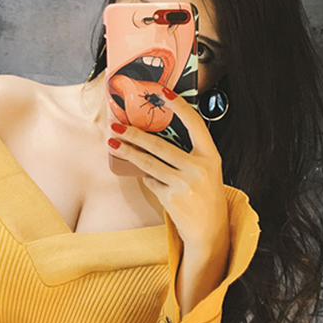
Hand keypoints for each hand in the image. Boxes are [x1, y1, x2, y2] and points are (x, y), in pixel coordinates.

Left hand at [109, 88, 229, 312]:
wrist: (209, 231)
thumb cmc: (205, 195)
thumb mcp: (205, 171)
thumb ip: (188, 154)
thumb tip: (154, 135)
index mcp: (211, 156)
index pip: (194, 124)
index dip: (179, 106)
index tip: (163, 91)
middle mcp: (199, 168)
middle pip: (160, 145)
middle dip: (134, 134)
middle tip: (116, 125)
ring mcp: (184, 184)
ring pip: (149, 163)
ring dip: (128, 152)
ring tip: (112, 143)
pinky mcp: (171, 198)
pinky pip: (151, 182)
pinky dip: (148, 179)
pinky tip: (151, 180)